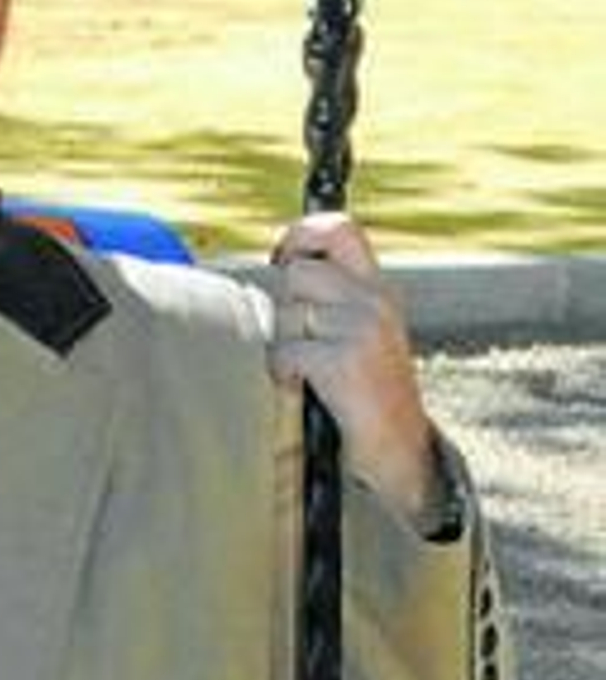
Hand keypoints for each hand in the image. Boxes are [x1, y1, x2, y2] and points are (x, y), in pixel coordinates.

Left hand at [266, 213, 440, 529]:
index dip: (299, 234)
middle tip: (295, 337)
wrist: (400, 449)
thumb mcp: (359, 332)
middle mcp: (376, 300)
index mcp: (378, 288)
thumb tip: (279, 267)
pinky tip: (301, 388)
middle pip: (297, 273)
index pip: (339, 229)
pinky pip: (286, 352)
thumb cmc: (365, 393)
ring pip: (287, 313)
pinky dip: (282, 373)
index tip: (281, 257)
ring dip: (282, 345)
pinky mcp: (347, 362)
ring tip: (304, 371)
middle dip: (282, 306)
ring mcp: (364, 329)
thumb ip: (330, 298)